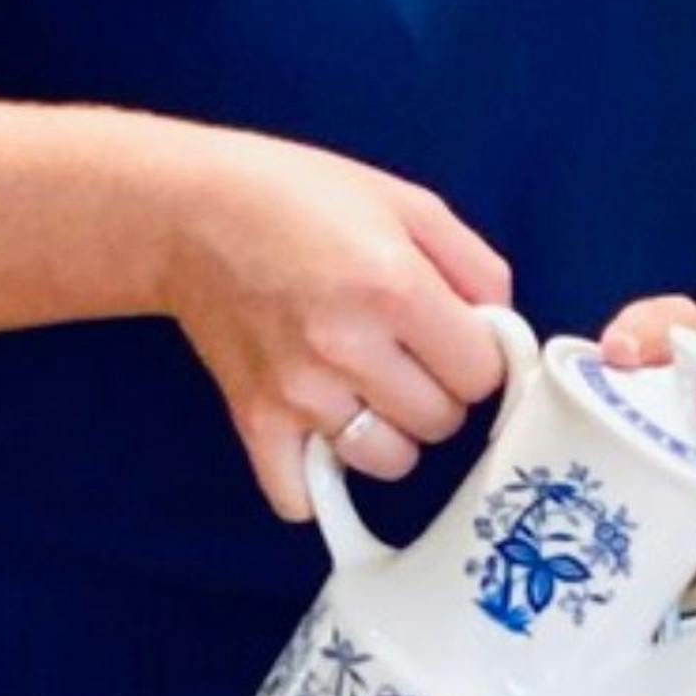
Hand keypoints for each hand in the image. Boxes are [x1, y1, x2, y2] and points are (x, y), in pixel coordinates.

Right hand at [156, 129, 514, 520]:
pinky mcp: (254, 420)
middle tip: (408, 356)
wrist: (192, 213)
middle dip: (439, 392)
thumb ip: (477, 268)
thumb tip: (504, 331)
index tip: (454, 339)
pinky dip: (317, 482)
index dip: (478, 357)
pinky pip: (301, 496)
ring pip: (388, 461)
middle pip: (441, 423)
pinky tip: (322, 438)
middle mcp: (348, 347)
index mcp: (396, 288)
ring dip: (391, 434)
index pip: (482, 374)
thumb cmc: (304, 198)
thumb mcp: (411, 204)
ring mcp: (298, 392)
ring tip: (367, 389)